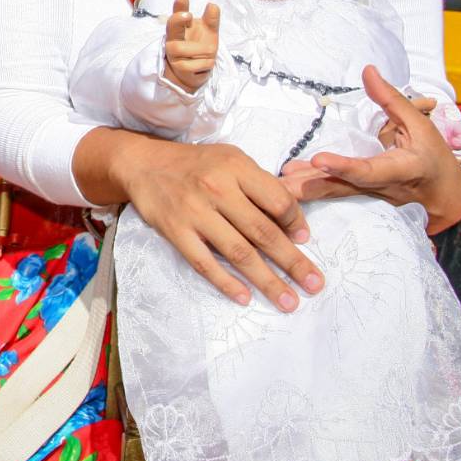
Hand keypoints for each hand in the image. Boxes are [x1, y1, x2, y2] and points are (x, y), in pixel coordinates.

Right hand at [117, 138, 322, 311]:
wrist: (144, 164)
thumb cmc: (196, 164)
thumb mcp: (231, 159)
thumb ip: (260, 184)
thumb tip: (293, 222)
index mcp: (236, 167)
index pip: (277, 201)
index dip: (296, 223)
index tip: (305, 240)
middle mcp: (218, 189)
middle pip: (263, 232)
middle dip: (294, 262)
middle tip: (315, 285)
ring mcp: (195, 212)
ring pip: (239, 253)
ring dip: (267, 281)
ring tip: (289, 301)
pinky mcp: (176, 231)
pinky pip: (204, 262)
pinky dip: (225, 282)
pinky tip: (244, 297)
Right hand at [164, 0, 219, 91]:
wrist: (195, 72)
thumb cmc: (199, 48)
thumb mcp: (207, 32)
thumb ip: (210, 19)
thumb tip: (212, 4)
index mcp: (179, 29)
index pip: (176, 15)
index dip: (179, 7)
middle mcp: (172, 40)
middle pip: (172, 28)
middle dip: (178, 20)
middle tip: (187, 14)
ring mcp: (174, 56)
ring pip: (190, 49)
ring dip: (206, 50)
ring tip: (209, 52)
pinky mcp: (180, 69)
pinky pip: (200, 64)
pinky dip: (207, 63)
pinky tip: (205, 63)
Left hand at [278, 65, 460, 232]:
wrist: (446, 197)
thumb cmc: (434, 157)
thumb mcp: (419, 125)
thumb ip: (391, 100)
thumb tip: (368, 71)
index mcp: (399, 170)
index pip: (368, 170)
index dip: (344, 167)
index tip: (319, 161)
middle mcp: (382, 190)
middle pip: (343, 188)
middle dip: (311, 186)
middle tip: (281, 185)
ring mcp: (371, 201)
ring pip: (335, 195)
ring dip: (306, 192)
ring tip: (278, 185)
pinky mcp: (363, 202)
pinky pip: (336, 197)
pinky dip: (314, 193)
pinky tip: (290, 188)